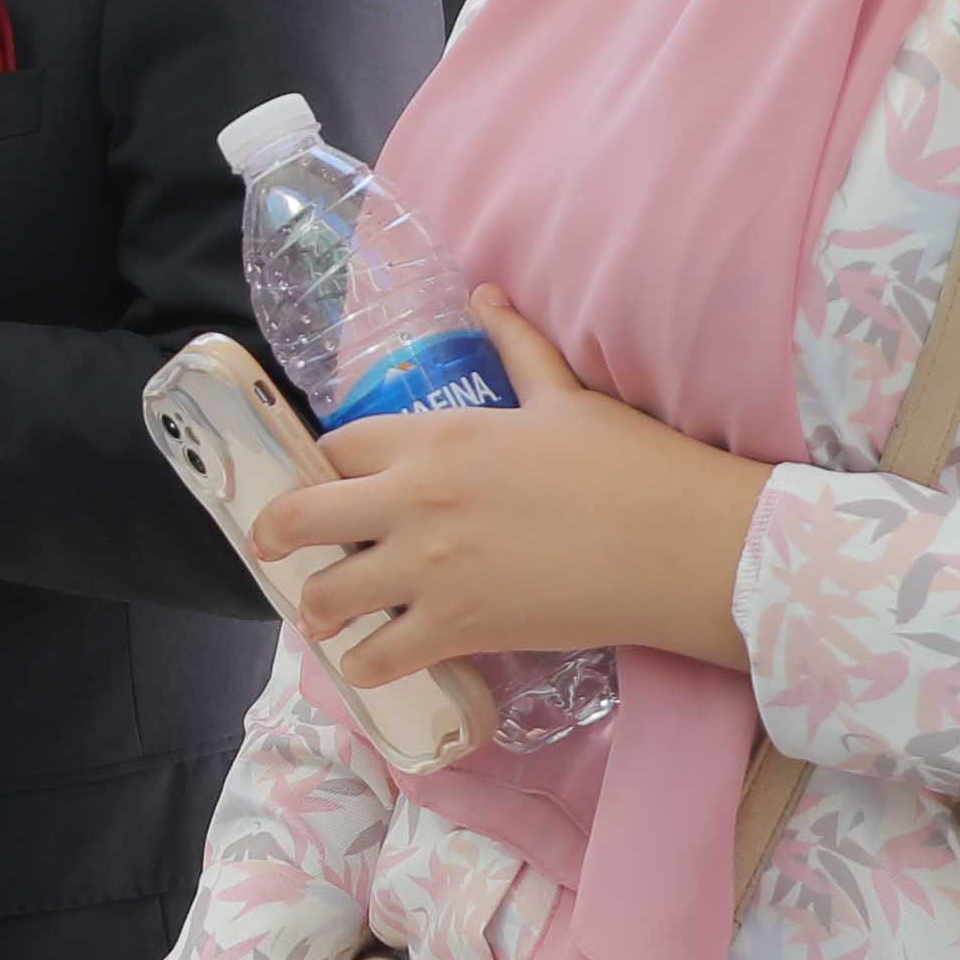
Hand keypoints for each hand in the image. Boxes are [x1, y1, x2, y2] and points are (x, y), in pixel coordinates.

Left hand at [245, 292, 768, 681]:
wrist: (681, 544)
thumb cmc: (631, 463)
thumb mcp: (565, 394)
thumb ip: (516, 346)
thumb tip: (486, 295)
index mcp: (437, 436)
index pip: (336, 445)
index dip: (322, 465)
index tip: (325, 482)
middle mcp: (415, 499)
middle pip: (300, 516)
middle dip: (278, 534)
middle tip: (278, 548)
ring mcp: (429, 570)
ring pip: (326, 596)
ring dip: (317, 607)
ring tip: (325, 613)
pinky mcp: (456, 629)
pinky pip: (376, 658)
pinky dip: (362, 665)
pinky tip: (367, 660)